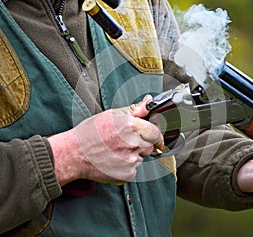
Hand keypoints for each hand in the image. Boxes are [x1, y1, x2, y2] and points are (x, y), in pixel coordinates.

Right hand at [48, 95, 163, 185]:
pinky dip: (127, 166)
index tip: (153, 136)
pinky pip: (134, 169)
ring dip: (134, 155)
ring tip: (116, 150)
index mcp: (131, 126)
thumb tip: (149, 101)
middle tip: (124, 142)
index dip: (154, 134)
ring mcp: (131, 161)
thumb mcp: (112, 115)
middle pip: (150, 145)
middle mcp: (133, 144)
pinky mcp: (127, 175)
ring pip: (142, 157)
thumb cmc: (90, 133)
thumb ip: (135, 110)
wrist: (74, 154)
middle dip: (142, 143)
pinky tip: (114, 160)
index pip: (155, 132)